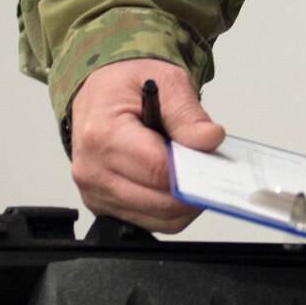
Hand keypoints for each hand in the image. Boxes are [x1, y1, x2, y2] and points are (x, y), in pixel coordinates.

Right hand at [69, 59, 224, 231]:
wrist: (99, 94)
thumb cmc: (125, 87)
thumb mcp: (165, 82)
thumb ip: (188, 114)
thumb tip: (209, 140)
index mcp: (103, 135)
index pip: (159, 171)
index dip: (193, 170)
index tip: (212, 162)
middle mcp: (93, 169)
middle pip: (161, 202)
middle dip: (194, 189)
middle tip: (207, 168)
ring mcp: (96, 191)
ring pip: (160, 219)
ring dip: (185, 204)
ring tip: (190, 174)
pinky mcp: (104, 205)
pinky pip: (150, 222)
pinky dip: (170, 210)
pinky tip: (174, 185)